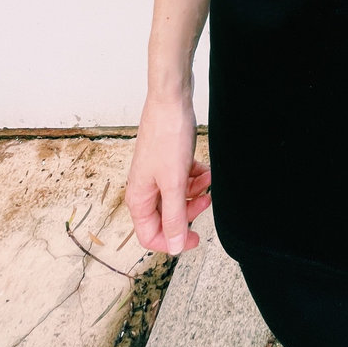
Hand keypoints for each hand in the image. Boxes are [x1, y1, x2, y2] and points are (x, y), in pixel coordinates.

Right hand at [125, 94, 212, 254]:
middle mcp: (145, 187)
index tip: (194, 239)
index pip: (150, 235)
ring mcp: (156, 172)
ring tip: (209, 180)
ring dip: (195, 192)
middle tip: (206, 201)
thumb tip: (176, 247)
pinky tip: (205, 170)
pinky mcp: (168, 159)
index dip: (173, 241)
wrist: (171, 99)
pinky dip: (195, 177)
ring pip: (176, 196)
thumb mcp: (173, 183)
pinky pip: (182, 178)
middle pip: (165, 216)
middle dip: (189, 212)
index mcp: (139, 198)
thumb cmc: (167, 136)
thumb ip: (174, 216)